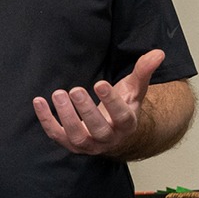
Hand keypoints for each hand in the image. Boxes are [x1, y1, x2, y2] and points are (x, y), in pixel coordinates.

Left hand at [33, 49, 165, 155]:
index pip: (121, 116)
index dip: (110, 102)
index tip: (99, 83)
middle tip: (75, 90)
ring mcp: (89, 145)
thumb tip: (159, 53)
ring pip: (77, 137)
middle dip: (85, 110)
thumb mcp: (135, 88)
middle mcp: (109, 139)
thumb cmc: (124, 105)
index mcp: (126, 124)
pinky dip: (46, 121)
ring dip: (66, 117)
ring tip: (58, 94)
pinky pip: (57, 135)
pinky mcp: (71, 144)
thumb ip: (144, 71)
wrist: (114, 132)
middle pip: (98, 130)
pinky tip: (39, 101)